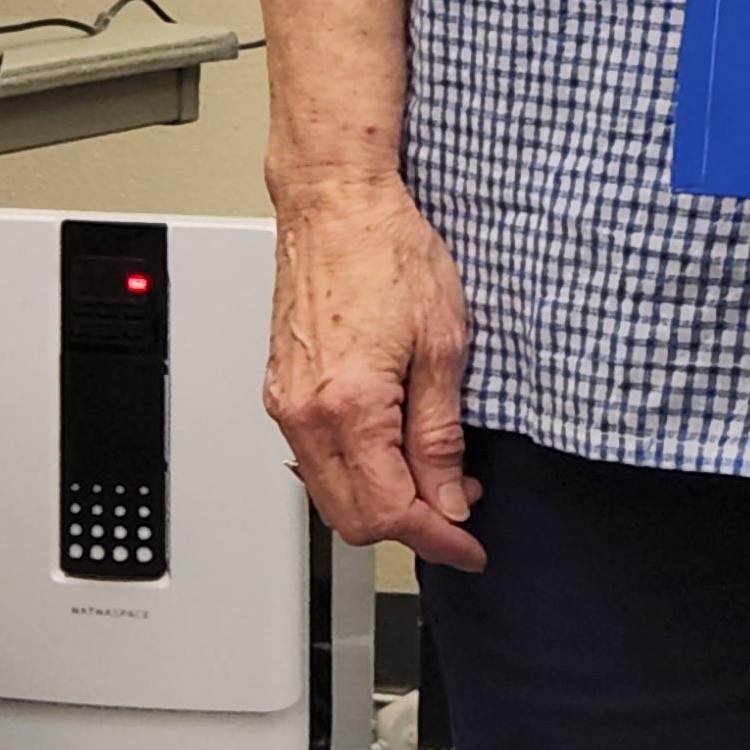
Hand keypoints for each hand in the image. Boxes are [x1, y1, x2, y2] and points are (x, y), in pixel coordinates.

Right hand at [264, 172, 483, 569]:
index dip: (438, 539)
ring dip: (383, 502)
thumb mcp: (443, 346)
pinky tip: (394, 451)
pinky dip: (356, 473)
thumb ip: (441, 434)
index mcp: (348, 408)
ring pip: (328, 494)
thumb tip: (449, 497)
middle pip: (351, 518)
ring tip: (437, 478)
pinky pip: (313, 460)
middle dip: (411, 529)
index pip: (391, 512)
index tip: (470, 546)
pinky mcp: (279, 390)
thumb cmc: (388, 252)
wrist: (335, 204)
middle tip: (460, 511)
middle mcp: (303, 414)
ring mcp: (284, 404)